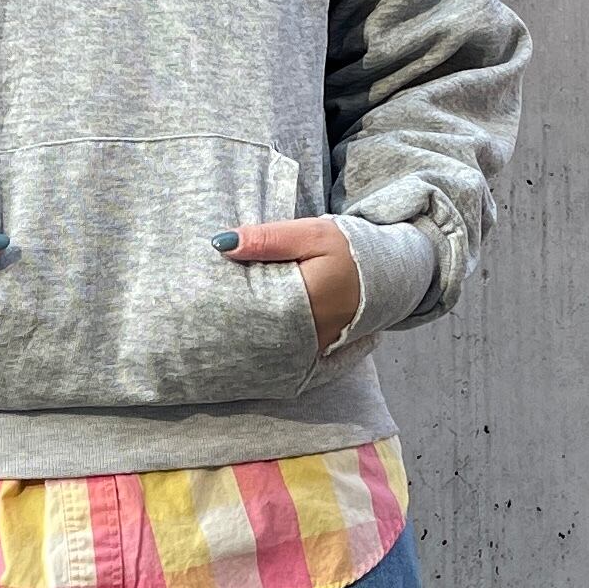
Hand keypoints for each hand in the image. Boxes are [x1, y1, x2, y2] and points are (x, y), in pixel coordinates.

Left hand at [211, 216, 362, 353]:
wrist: (382, 277)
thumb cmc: (348, 251)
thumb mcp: (310, 235)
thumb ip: (267, 239)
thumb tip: (222, 243)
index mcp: (305, 299)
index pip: (250, 300)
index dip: (224, 291)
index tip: (206, 278)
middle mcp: (306, 332)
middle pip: (251, 326)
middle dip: (229, 310)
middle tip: (208, 293)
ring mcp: (308, 347)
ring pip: (261, 340)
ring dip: (242, 323)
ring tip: (225, 306)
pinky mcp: (308, 352)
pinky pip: (275, 346)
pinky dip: (258, 333)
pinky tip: (248, 319)